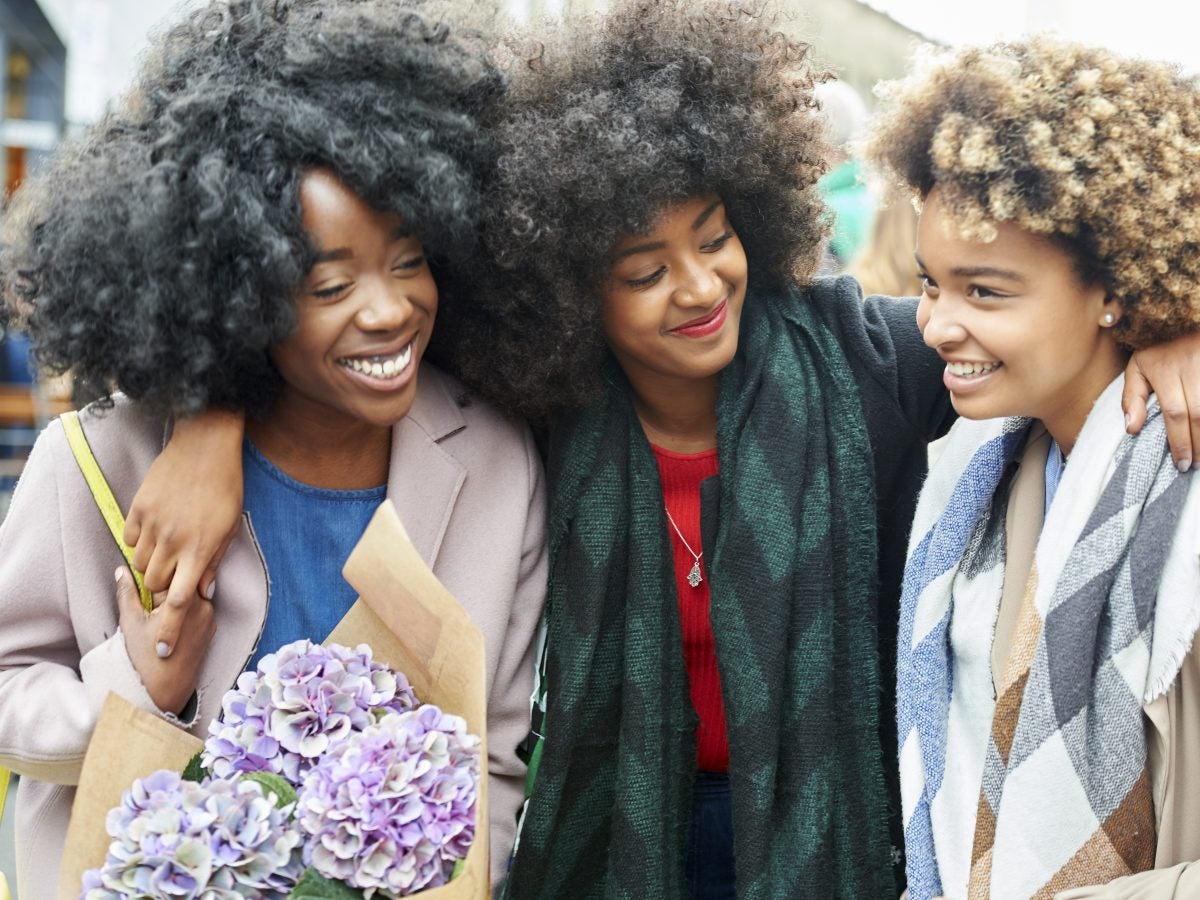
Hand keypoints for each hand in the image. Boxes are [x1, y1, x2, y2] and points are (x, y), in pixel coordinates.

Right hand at [116, 567, 214, 713]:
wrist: (166, 691)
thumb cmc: (145, 658)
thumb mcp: (131, 621)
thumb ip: (127, 591)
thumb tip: (123, 568)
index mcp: (184, 599)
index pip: (168, 572)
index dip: (152, 573)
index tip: (142, 576)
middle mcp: (203, 605)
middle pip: (182, 583)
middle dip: (165, 586)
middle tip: (148, 600)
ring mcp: (210, 617)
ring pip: (189, 597)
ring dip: (174, 599)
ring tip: (156, 616)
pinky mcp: (211, 629)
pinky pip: (196, 610)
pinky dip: (183, 611)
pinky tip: (168, 624)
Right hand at [124, 408, 244, 656]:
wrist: (205, 446)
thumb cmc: (225, 487)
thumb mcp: (229, 527)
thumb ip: (213, 561)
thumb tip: (204, 593)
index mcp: (202, 550)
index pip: (180, 601)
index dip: (170, 628)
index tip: (164, 649)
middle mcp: (175, 541)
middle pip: (155, 585)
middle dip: (162, 589)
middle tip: (173, 577)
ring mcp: (154, 525)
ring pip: (140, 565)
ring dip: (150, 566)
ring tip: (166, 552)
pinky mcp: (138, 509)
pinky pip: (130, 539)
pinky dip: (139, 543)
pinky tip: (154, 531)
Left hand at [1123, 333, 1199, 470]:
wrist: (1191, 317)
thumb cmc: (1164, 349)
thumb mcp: (1140, 366)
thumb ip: (1132, 397)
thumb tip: (1131, 428)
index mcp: (1167, 368)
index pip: (1176, 413)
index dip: (1179, 441)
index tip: (1180, 463)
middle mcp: (1193, 366)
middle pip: (1199, 415)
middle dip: (1198, 445)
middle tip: (1193, 466)